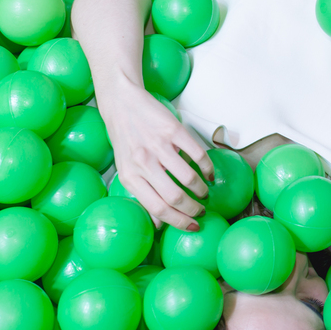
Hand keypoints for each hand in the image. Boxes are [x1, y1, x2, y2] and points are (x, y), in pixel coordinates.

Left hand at [99, 79, 213, 230]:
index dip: (178, 221)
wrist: (122, 103)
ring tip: (205, 192)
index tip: (193, 226)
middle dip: (193, 209)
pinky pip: (196, 154)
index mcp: (129, 177)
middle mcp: (143, 163)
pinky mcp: (172, 130)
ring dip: (201, 190)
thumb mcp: (126, 169)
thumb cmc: (125, 138)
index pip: (157, 208)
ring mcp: (158, 146)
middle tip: (201, 211)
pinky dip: (207, 167)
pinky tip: (208, 173)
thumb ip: (141, 194)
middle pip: (174, 197)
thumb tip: (159, 222)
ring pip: (187, 178)